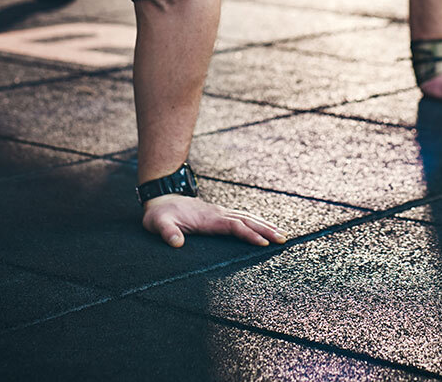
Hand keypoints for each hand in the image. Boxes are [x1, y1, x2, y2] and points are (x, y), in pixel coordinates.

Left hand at [142, 194, 286, 247]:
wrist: (161, 198)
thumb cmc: (160, 214)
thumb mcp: (158, 224)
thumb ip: (167, 233)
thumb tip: (176, 243)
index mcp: (209, 218)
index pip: (234, 226)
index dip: (249, 235)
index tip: (263, 243)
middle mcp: (218, 214)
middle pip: (247, 221)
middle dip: (266, 230)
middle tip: (283, 239)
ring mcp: (220, 213)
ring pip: (248, 218)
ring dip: (265, 225)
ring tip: (281, 234)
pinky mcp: (219, 216)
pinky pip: (242, 218)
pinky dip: (257, 222)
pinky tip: (265, 228)